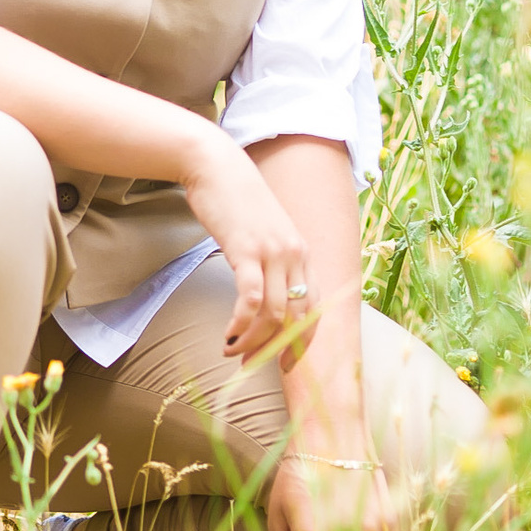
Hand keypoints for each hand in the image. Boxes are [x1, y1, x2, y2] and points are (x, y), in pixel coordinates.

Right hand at [180, 130, 315, 363]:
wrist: (215, 166)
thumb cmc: (234, 201)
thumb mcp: (263, 232)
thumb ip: (271, 260)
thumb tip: (263, 298)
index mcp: (303, 253)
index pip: (315, 310)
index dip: (303, 343)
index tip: (285, 365)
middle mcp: (295, 255)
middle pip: (297, 318)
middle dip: (277, 350)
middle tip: (252, 365)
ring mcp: (274, 252)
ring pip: (276, 315)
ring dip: (254, 341)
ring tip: (231, 352)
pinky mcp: (247, 250)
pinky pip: (252, 299)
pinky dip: (241, 324)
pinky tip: (227, 335)